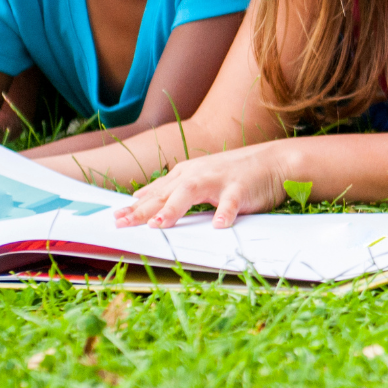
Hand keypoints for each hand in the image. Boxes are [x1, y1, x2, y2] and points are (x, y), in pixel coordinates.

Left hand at [115, 145, 294, 229]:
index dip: (134, 206)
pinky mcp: (240, 188)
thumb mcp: (199, 177)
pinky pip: (230, 203)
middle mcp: (197, 175)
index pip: (154, 193)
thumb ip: (171, 188)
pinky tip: (219, 225)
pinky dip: (224, 213)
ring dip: (173, 209)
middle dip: (141, 210)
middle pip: (164, 194)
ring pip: (190, 193)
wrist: (274, 161)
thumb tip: (140, 197)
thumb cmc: (235, 173)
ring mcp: (218, 180)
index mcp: (185, 174)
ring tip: (157, 225)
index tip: (114, 219)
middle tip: (121, 224)